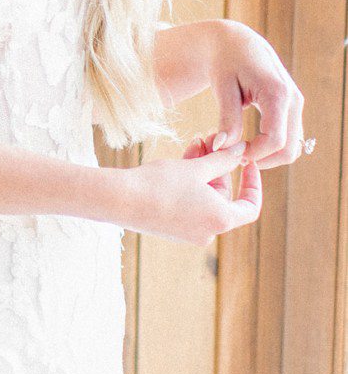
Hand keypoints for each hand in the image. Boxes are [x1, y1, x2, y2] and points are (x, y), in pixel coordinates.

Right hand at [117, 137, 261, 246]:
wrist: (119, 200)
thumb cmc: (160, 184)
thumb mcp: (196, 168)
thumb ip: (223, 159)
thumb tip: (241, 149)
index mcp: (220, 220)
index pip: (251, 206)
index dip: (253, 183)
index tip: (247, 163)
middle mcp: (207, 232)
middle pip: (224, 197)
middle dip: (218, 167)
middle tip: (211, 141)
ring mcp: (188, 232)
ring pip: (205, 197)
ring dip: (202, 171)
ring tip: (194, 145)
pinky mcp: (172, 228)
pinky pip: (190, 204)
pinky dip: (190, 184)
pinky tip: (180, 161)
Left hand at [206, 19, 305, 166]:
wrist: (235, 43)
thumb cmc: (226, 62)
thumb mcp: (222, 88)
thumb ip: (226, 118)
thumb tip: (221, 148)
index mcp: (277, 94)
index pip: (275, 140)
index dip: (253, 154)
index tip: (228, 153)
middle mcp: (293, 100)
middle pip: (289, 149)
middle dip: (262, 159)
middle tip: (233, 156)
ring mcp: (296, 104)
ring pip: (292, 146)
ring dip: (267, 155)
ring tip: (237, 148)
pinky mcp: (292, 108)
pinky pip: (288, 137)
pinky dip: (270, 147)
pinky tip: (247, 142)